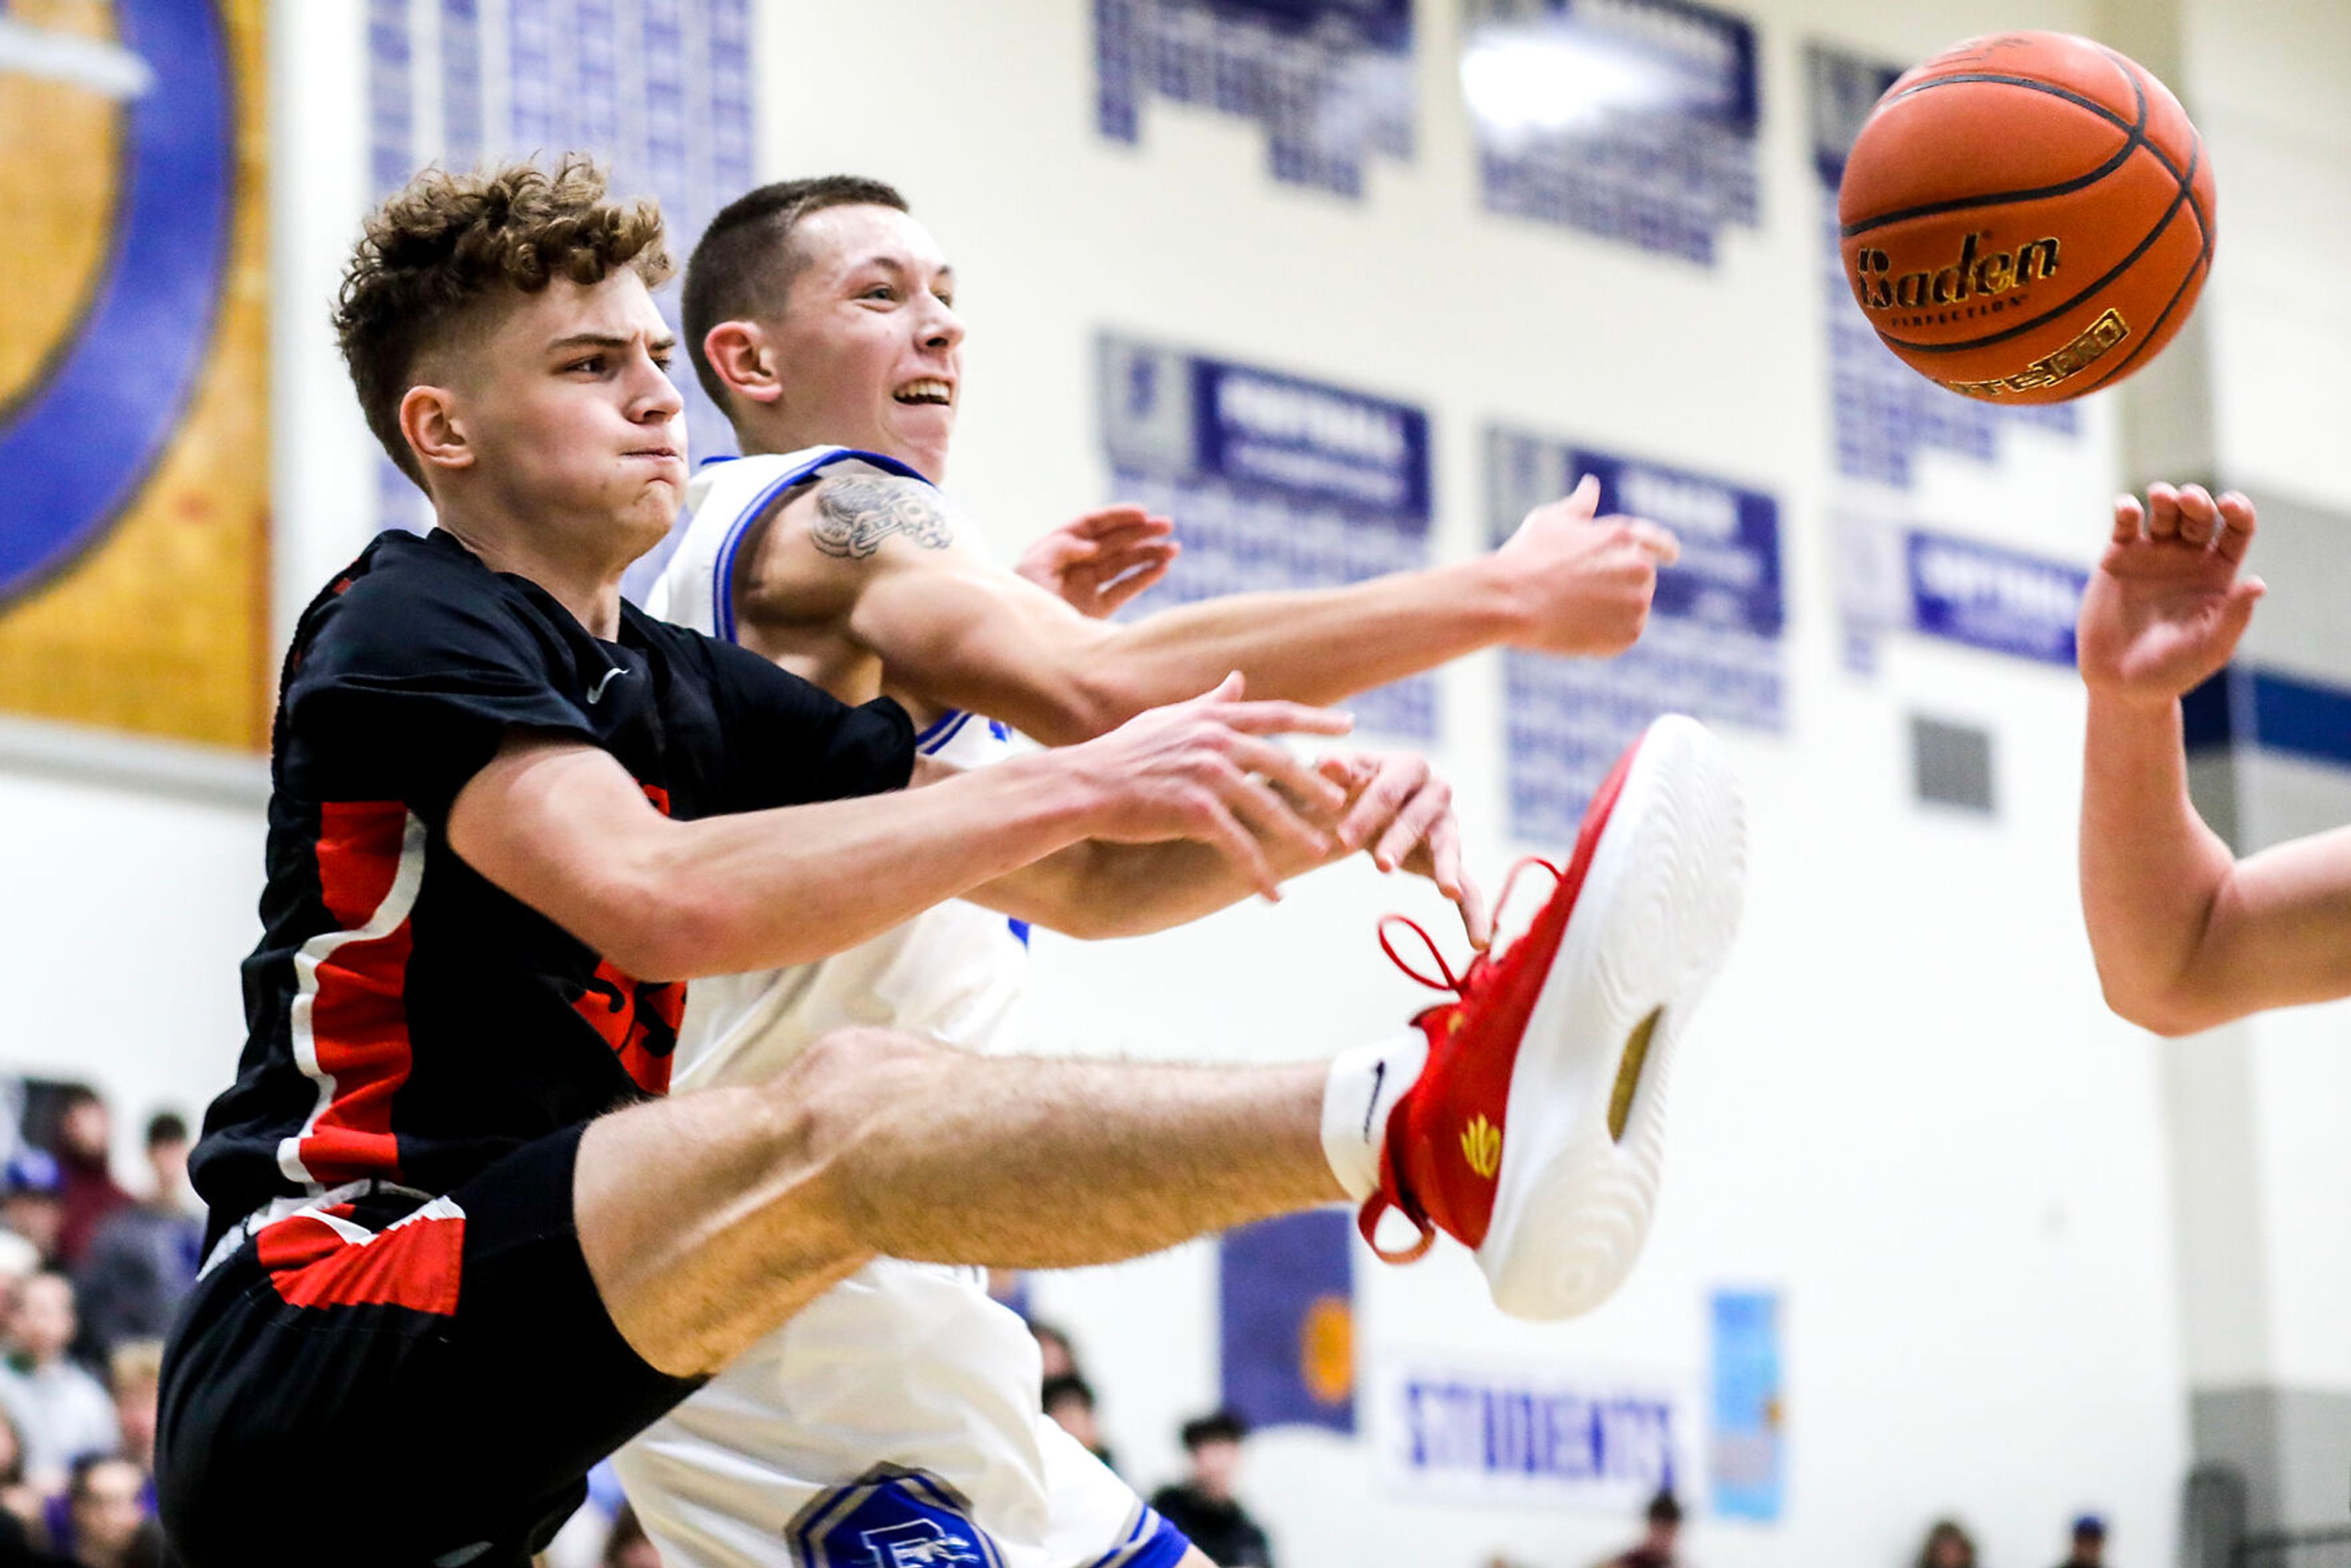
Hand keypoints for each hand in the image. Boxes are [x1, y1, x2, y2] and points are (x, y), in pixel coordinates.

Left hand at [1015, 505, 1178, 618]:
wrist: (1019, 645)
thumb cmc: (1019, 603)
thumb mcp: (1032, 569)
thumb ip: (1060, 549)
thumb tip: (1093, 547)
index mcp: (1056, 548)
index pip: (1091, 525)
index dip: (1117, 516)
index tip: (1142, 513)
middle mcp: (1074, 564)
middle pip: (1112, 541)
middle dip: (1140, 532)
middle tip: (1167, 524)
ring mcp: (1086, 587)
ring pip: (1122, 564)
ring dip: (1148, 554)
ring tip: (1173, 549)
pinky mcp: (1095, 609)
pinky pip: (1124, 590)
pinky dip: (1143, 578)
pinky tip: (1162, 568)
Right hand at [1056, 673, 1353, 897]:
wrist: (1081, 785)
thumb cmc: (1121, 753)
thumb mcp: (1168, 719)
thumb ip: (1209, 703)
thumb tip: (1238, 680)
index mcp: (1213, 719)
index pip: (1276, 714)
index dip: (1317, 720)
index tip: (1351, 728)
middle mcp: (1215, 742)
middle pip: (1283, 763)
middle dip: (1317, 783)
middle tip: (1346, 801)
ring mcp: (1207, 775)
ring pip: (1268, 807)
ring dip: (1297, 831)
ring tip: (1321, 850)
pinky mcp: (1195, 812)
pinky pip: (1238, 846)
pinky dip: (1258, 872)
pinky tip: (1273, 893)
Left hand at [1317, 751, 1491, 949]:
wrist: (1357, 804)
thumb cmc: (1342, 786)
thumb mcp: (1333, 778)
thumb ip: (1332, 771)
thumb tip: (1329, 762)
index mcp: (1408, 766)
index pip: (1389, 789)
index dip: (1366, 814)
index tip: (1341, 840)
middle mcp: (1436, 792)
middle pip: (1418, 818)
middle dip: (1398, 841)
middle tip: (1379, 865)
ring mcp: (1447, 828)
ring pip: (1449, 847)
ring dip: (1444, 869)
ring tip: (1448, 892)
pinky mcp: (1450, 861)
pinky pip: (1469, 888)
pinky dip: (1474, 914)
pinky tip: (1480, 944)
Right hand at [1492, 476, 1679, 657]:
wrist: (1512, 600)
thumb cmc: (1525, 558)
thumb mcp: (1551, 521)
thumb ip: (1579, 507)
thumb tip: (1590, 485)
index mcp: (1624, 535)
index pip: (1658, 542)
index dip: (1664, 549)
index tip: (1671, 556)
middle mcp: (1639, 566)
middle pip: (1639, 580)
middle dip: (1616, 586)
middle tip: (1578, 594)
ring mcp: (1637, 602)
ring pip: (1632, 610)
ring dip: (1610, 612)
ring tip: (1572, 612)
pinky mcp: (1629, 634)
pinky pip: (1622, 636)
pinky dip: (1604, 637)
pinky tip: (1575, 629)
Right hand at [2078, 483, 2264, 704]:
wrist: (2120, 683)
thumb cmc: (2173, 670)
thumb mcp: (2210, 647)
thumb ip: (2233, 616)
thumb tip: (2257, 584)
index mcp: (2217, 574)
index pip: (2236, 530)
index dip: (2238, 511)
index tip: (2230, 505)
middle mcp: (2187, 558)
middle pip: (2199, 515)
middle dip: (2197, 500)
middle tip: (2188, 501)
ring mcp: (2151, 556)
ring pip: (2163, 512)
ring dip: (2165, 497)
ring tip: (2161, 496)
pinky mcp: (2116, 559)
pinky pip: (2123, 526)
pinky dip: (2125, 510)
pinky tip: (2126, 508)